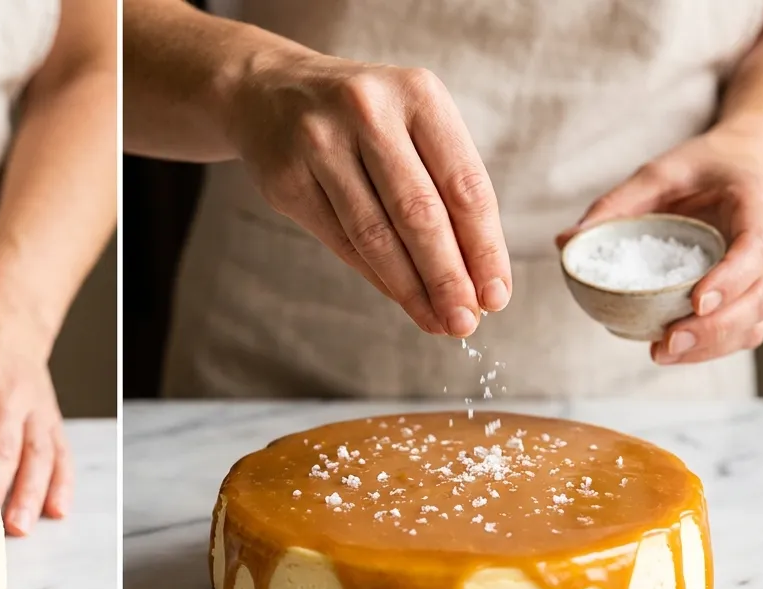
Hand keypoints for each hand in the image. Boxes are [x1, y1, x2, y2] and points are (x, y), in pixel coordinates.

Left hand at [0, 299, 70, 536]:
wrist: (6, 317)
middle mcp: (5, 390)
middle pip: (1, 445)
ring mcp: (33, 405)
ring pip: (36, 452)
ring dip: (30, 492)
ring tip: (18, 528)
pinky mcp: (51, 417)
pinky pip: (61, 452)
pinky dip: (61, 483)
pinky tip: (56, 511)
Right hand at [225, 52, 511, 335]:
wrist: (267, 93)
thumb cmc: (361, 118)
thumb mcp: (411, 122)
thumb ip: (444, 185)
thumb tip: (477, 276)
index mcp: (416, 93)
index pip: (463, 183)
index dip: (484, 246)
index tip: (496, 294)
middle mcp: (367, 112)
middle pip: (419, 213)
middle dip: (447, 277)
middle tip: (466, 321)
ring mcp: (319, 144)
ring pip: (375, 234)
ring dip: (411, 288)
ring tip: (437, 320)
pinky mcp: (286, 180)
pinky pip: (340, 241)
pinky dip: (375, 276)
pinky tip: (401, 297)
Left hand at [558, 128, 762, 364]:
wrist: (744, 166)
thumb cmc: (703, 169)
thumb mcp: (658, 173)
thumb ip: (615, 205)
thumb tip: (566, 242)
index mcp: (760, 203)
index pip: (757, 247)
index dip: (731, 279)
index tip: (697, 302)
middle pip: (760, 295)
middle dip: (716, 328)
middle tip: (667, 343)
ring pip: (756, 320)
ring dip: (712, 345)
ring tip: (663, 353)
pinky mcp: (760, 293)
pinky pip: (747, 328)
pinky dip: (713, 346)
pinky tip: (675, 351)